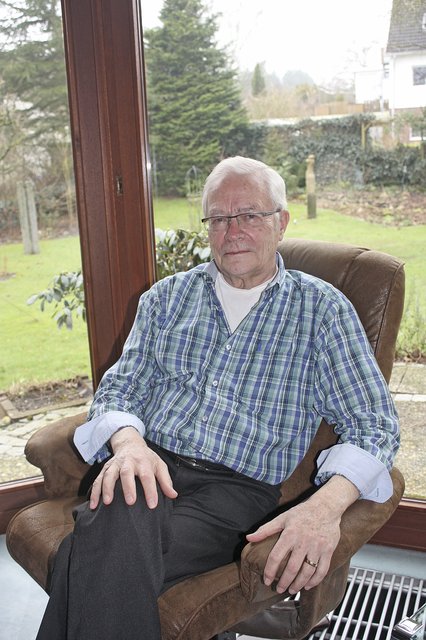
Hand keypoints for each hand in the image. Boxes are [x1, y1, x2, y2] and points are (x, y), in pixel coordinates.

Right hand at [89, 427, 177, 509]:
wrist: (130, 444)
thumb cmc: (146, 458)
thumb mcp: (159, 465)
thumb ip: (166, 481)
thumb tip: (173, 495)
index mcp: (143, 461)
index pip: (147, 476)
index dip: (150, 490)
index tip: (152, 505)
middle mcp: (128, 461)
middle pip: (126, 473)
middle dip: (128, 487)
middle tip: (130, 502)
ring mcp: (115, 464)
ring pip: (109, 475)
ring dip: (107, 488)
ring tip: (107, 503)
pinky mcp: (105, 468)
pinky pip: (98, 479)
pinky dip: (94, 492)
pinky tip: (93, 505)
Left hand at [246, 475, 358, 594]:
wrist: (326, 507)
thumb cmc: (301, 513)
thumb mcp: (282, 518)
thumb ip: (265, 530)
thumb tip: (248, 538)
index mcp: (290, 534)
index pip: (276, 556)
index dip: (270, 570)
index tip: (266, 580)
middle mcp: (303, 541)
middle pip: (292, 568)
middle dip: (284, 582)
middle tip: (279, 590)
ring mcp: (317, 547)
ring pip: (307, 572)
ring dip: (298, 584)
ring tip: (291, 590)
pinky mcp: (328, 550)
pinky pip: (322, 570)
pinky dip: (315, 581)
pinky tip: (307, 586)